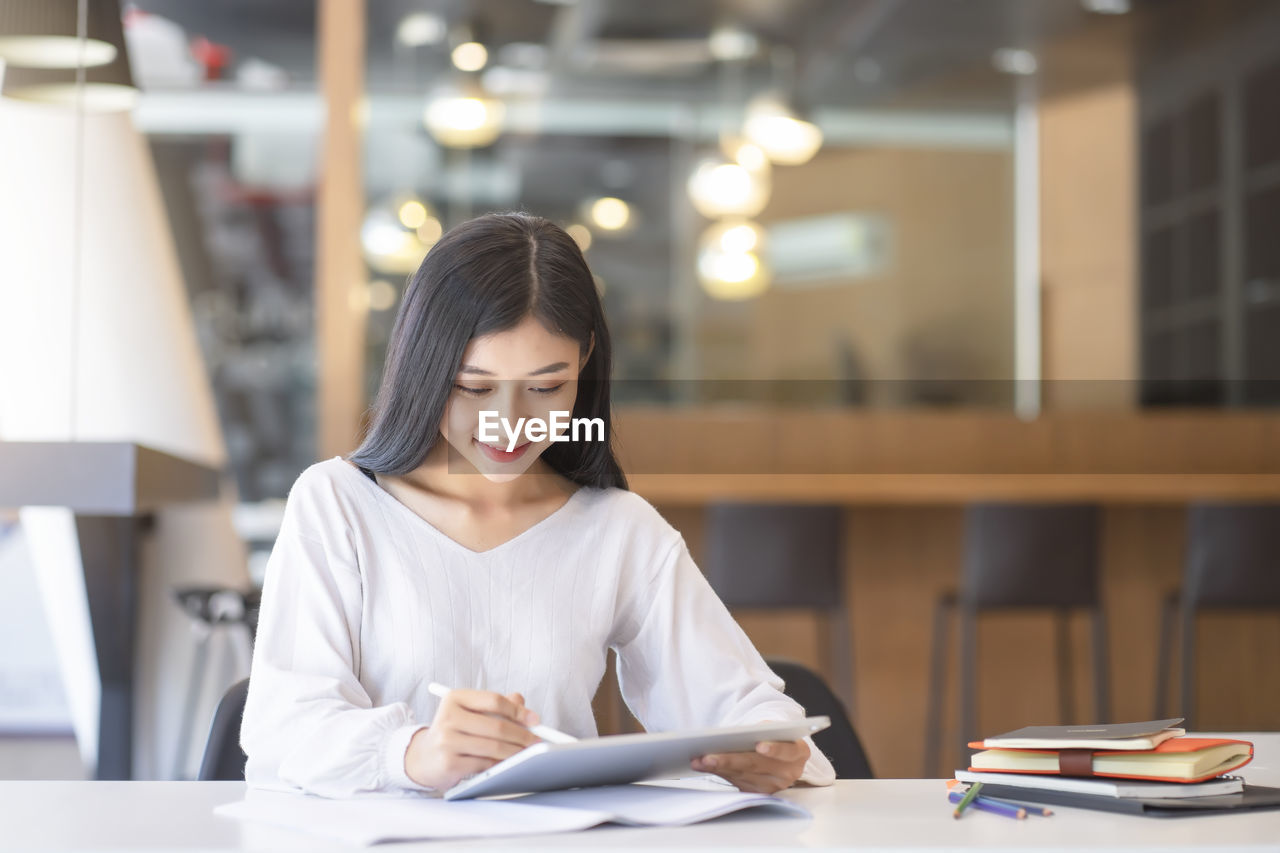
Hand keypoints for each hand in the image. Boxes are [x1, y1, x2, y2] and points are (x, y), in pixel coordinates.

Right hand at [404, 689, 540, 789]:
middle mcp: (448, 717)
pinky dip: (500, 765)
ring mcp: (446, 741)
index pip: (493, 700)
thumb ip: (497, 705)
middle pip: (496, 725)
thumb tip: (523, 703)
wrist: (424, 757)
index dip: (518, 710)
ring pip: (493, 747)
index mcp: (454, 698)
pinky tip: (509, 764)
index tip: (535, 719)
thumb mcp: (471, 712)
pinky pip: (484, 764)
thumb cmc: (455, 731)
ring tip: (528, 754)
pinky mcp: (448, 763)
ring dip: (515, 752)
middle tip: (537, 741)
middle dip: (522, 735)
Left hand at [691, 736, 809, 793]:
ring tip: (699, 760)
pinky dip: (719, 773)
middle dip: (730, 760)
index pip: (787, 751)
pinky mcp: (759, 792)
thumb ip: (764, 729)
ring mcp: (774, 785)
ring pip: (742, 775)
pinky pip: (736, 782)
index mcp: (798, 752)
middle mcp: (788, 772)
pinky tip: (704, 766)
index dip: (774, 749)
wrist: (777, 749)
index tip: (759, 745)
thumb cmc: (773, 733)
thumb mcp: (774, 727)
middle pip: (756, 765)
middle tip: (708, 756)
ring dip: (718, 768)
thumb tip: (741, 732)